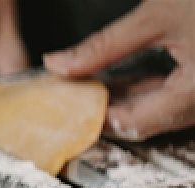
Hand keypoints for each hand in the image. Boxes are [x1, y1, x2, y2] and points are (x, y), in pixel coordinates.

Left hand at [44, 0, 194, 140]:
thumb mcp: (159, 15)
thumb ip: (104, 46)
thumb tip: (62, 64)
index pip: (132, 122)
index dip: (94, 115)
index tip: (69, 101)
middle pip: (144, 122)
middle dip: (106, 108)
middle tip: (76, 92)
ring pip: (159, 112)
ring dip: (125, 101)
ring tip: (93, 83)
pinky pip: (174, 99)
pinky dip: (147, 92)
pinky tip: (124, 79)